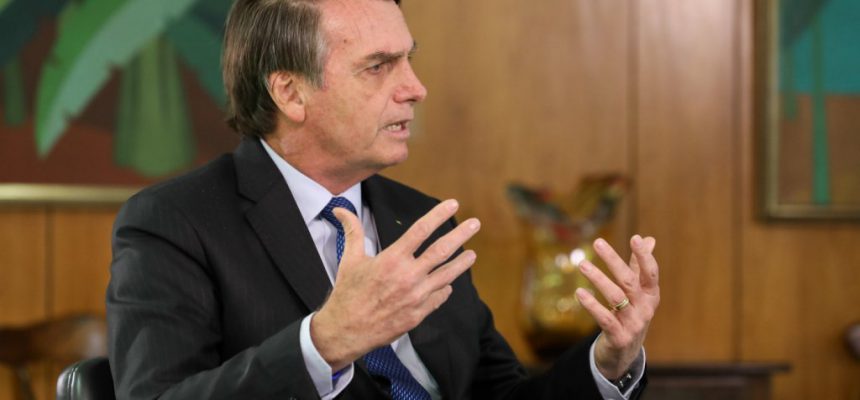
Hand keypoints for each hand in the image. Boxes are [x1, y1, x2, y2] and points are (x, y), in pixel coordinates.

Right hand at [311, 199, 480, 369]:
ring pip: (446, 275)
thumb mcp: (349, 260)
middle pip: (442, 250)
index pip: (421, 230)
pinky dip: (445, 288)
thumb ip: (352, 232)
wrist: (346, 330)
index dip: (439, 215)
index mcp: (392, 259)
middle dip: (461, 235)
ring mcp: (416, 297)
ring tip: (472, 255)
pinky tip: (449, 284)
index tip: (453, 204)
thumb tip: (341, 210)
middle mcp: (408, 276)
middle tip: (475, 224)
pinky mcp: (418, 314)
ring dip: (461, 263)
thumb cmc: (347, 293)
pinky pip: (439, 297)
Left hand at [576, 235, 659, 379]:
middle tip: (597, 242)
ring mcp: (633, 324)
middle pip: (629, 281)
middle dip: (613, 260)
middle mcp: (645, 309)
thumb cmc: (630, 314)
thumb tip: (649, 239)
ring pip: (615, 297)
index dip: (644, 256)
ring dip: (598, 279)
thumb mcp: (638, 293)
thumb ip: (640, 267)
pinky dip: (592, 305)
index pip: (650, 273)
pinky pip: (605, 318)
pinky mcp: (619, 337)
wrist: (624, 353)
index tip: (635, 238)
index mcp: (651, 295)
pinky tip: (579, 292)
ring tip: (582, 264)